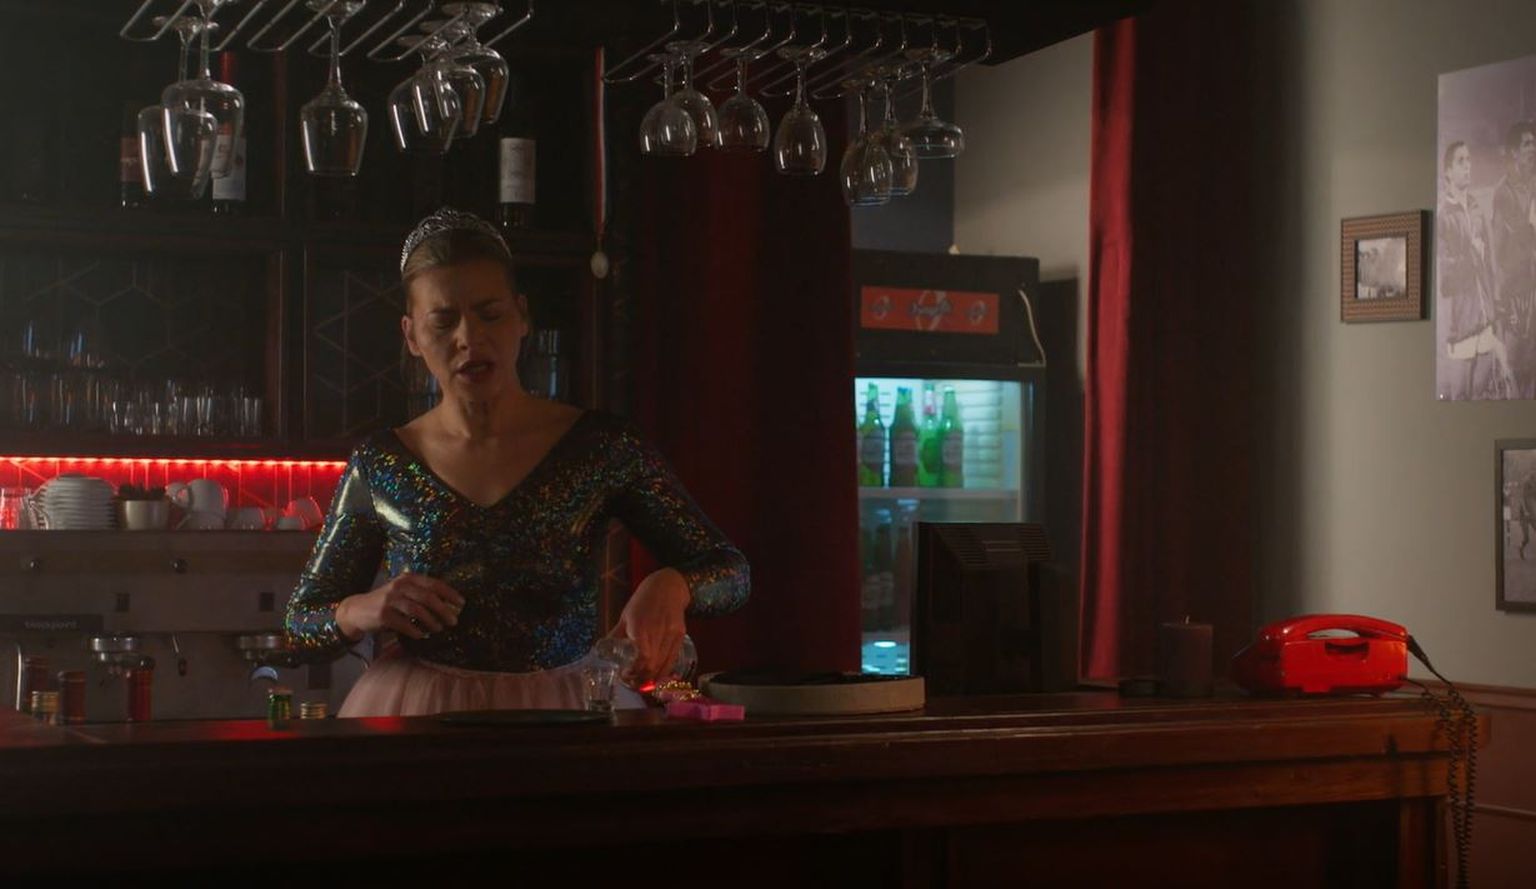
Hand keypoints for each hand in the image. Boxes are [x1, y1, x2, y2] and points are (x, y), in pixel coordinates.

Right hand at [336, 571, 464, 641]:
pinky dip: (415, 630)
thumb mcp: (403, 592)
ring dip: (431, 621)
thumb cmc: (387, 603)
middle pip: (428, 597)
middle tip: (454, 620)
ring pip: (417, 610)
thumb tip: (449, 606)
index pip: (434, 583)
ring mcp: (389, 600)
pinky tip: (421, 635)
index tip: (462, 603)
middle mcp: (399, 586)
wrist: (357, 610)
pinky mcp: (382, 614)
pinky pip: (404, 624)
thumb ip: (421, 594)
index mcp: (408, 578)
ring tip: (439, 629)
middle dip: (444, 610)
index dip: (450, 593)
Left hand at [608, 568, 690, 686]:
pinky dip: (665, 671)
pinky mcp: (680, 635)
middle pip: (653, 664)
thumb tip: (601, 649)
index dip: (634, 671)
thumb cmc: (643, 600)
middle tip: (632, 683)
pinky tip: (657, 676)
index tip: (625, 675)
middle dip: (642, 678)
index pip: (642, 657)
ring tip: (643, 683)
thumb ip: (616, 634)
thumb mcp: (626, 615)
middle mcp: (658, 631)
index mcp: (641, 626)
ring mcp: (671, 634)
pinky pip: (673, 658)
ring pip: (664, 664)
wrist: (668, 586)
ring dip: (653, 677)